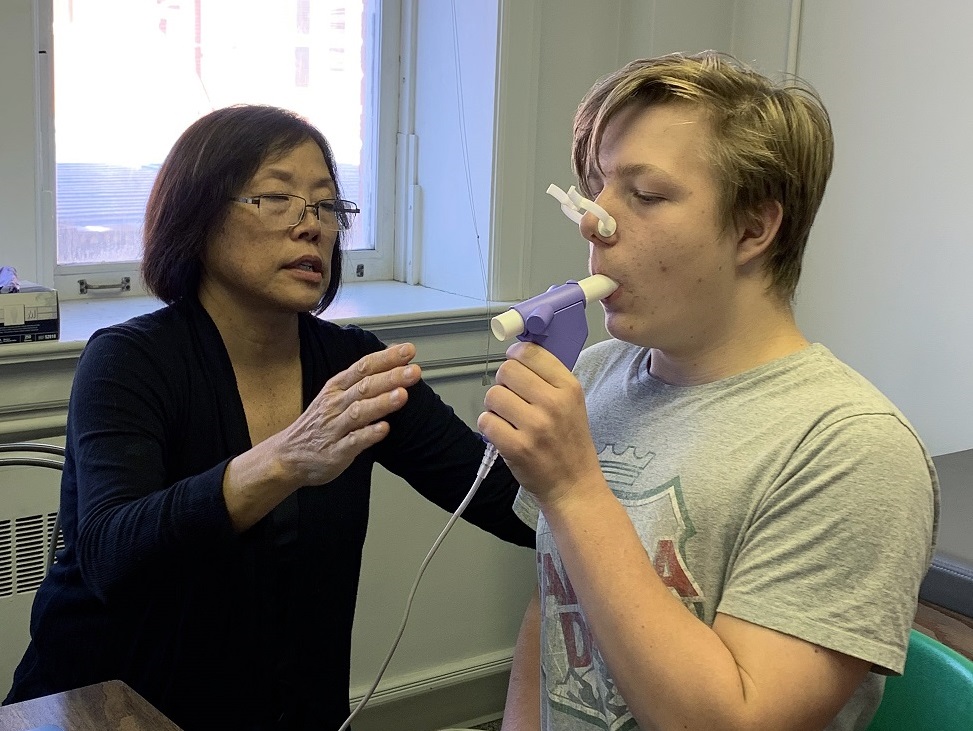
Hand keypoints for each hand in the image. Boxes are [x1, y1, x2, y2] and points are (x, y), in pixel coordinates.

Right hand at [271, 342, 421, 486]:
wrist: (287, 456)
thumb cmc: (318, 424)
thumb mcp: (335, 395)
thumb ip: (362, 379)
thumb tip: (391, 357)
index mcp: (336, 388)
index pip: (363, 367)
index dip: (386, 358)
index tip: (409, 350)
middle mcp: (335, 405)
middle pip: (364, 387)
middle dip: (391, 377)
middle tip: (414, 371)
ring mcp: (334, 428)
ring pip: (359, 412)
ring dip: (381, 403)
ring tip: (402, 396)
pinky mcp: (335, 452)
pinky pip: (353, 442)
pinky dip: (368, 435)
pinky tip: (384, 428)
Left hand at [478, 342, 601, 504]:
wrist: (574, 486)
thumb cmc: (570, 444)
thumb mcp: (572, 403)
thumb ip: (549, 378)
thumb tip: (518, 352)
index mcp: (569, 388)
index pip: (530, 353)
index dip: (515, 356)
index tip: (514, 364)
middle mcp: (553, 403)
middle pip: (507, 371)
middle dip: (503, 383)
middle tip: (512, 398)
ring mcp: (535, 426)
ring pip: (493, 395)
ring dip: (495, 407)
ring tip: (509, 419)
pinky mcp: (516, 447)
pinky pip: (486, 421)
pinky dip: (490, 427)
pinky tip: (504, 434)